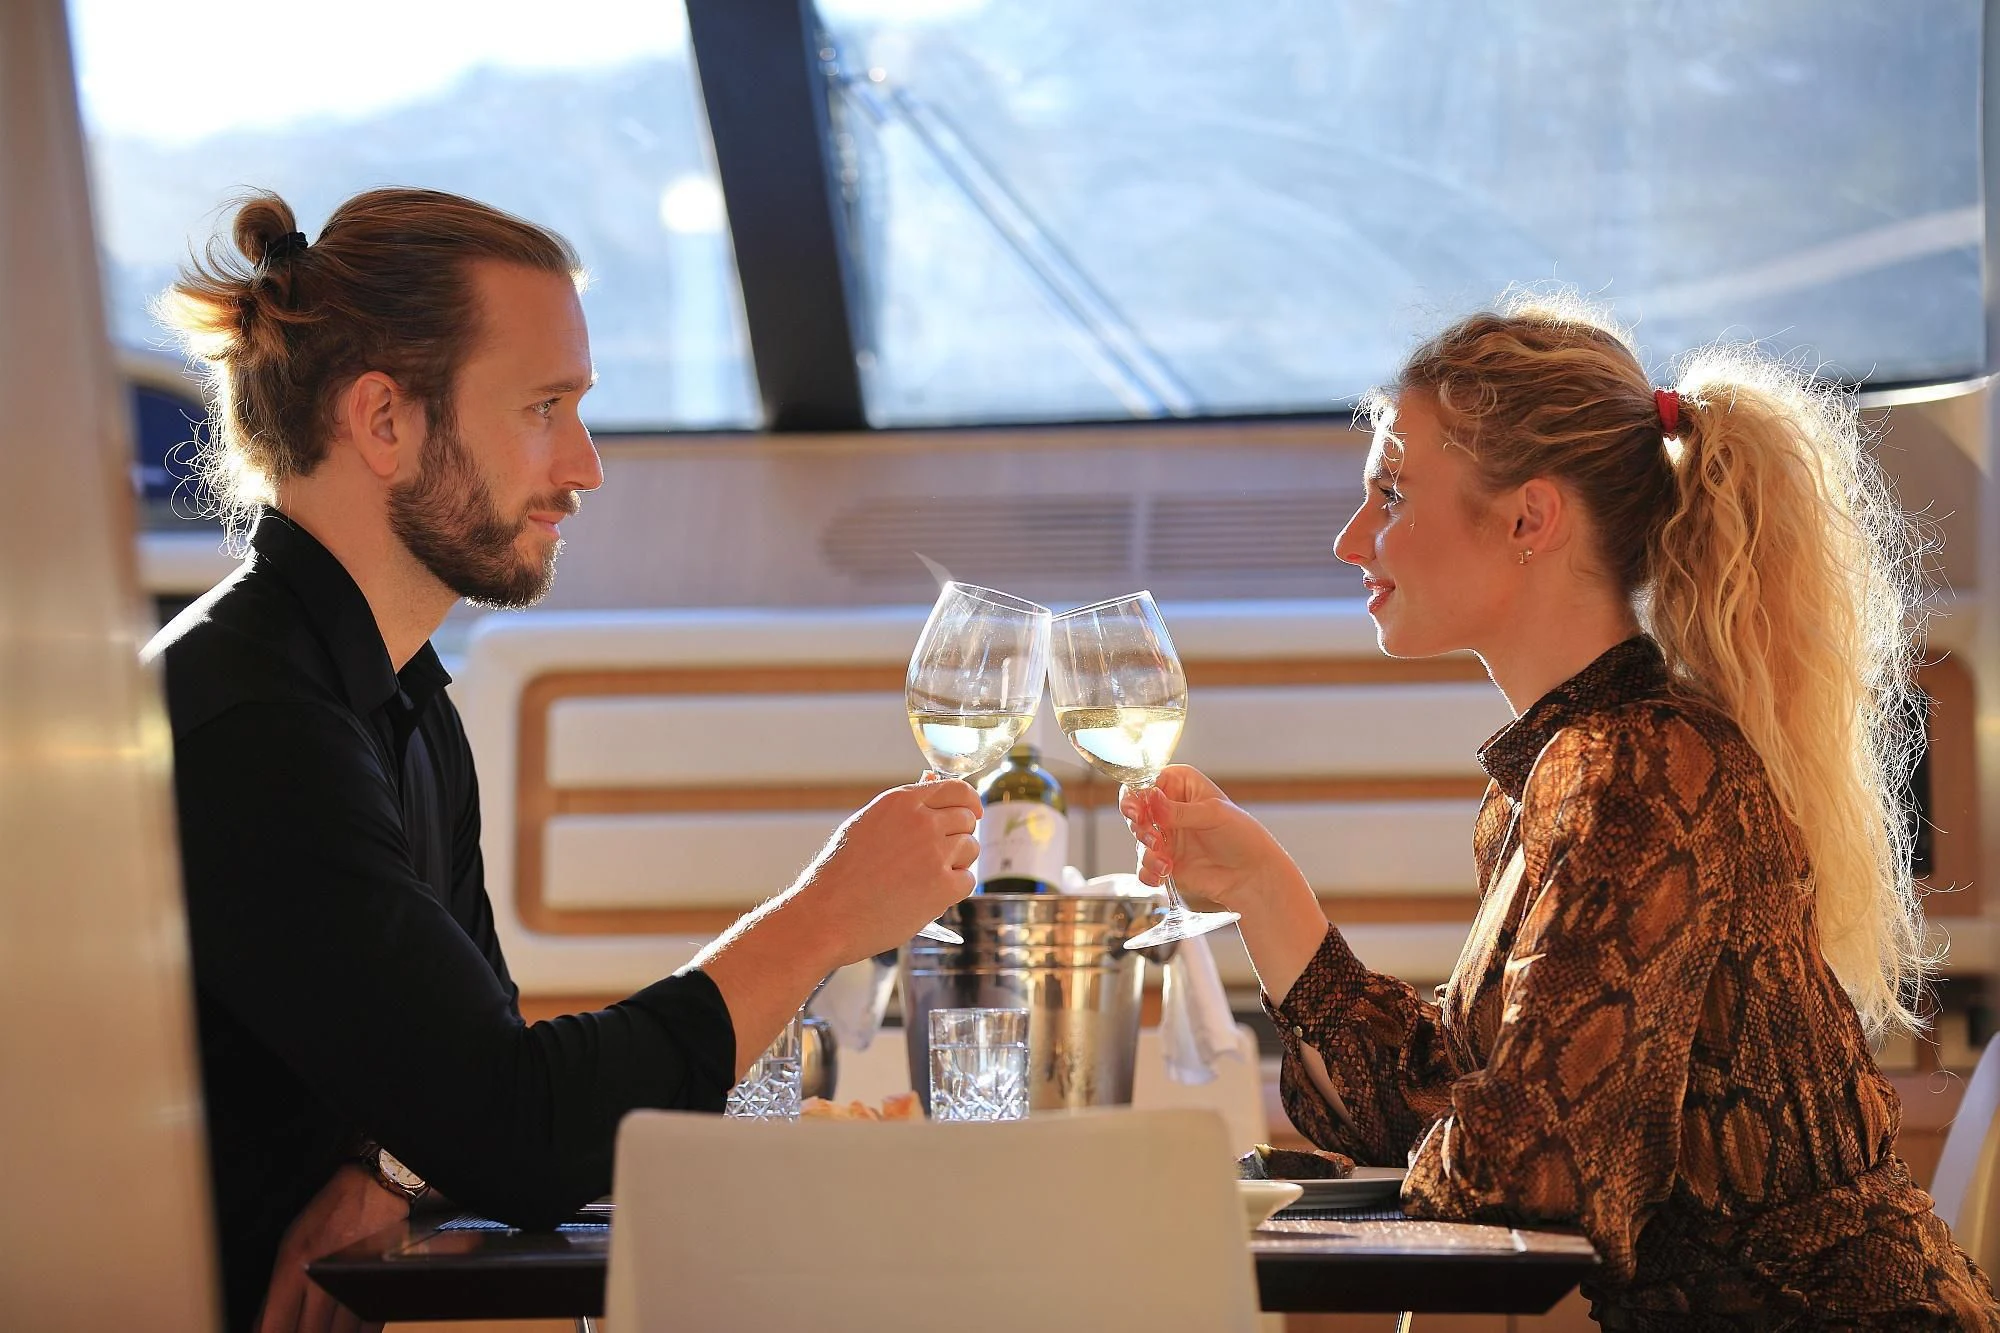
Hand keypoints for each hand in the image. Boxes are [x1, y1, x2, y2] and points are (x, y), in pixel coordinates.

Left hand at [255, 1163, 406, 1332]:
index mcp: (294, 1268)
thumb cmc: (329, 1214)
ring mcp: (354, 1285)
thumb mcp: (290, 1246)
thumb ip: (276, 1291)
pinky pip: (367, 1327)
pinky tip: (345, 1329)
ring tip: (322, 1328)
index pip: (276, 1326)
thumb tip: (265, 1328)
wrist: (375, 1190)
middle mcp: (324, 1279)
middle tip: (299, 1328)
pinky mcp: (379, 1286)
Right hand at [792, 774, 979, 961]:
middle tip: (937, 857)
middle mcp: (922, 821)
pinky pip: (968, 880)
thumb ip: (905, 806)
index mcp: (901, 801)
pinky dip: (953, 890)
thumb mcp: (867, 824)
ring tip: (925, 879)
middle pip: (967, 819)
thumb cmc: (840, 873)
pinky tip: (927, 896)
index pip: (956, 789)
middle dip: (959, 836)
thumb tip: (934, 782)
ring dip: (957, 863)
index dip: (969, 802)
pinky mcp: (943, 886)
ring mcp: (935, 853)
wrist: (827, 915)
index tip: (973, 813)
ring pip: (971, 848)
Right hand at [1121, 765, 1299, 914]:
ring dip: (1148, 853)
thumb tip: (1151, 798)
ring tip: (1166, 864)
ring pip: (1138, 841)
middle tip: (1155, 840)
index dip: (1136, 798)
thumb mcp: (1213, 815)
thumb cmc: (1242, 835)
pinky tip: (1162, 875)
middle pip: (1135, 812)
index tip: (1137, 813)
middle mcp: (1167, 807)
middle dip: (1141, 829)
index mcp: (1179, 784)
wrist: (1252, 875)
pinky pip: (1144, 865)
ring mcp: (1164, 835)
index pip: (1144, 783)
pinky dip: (1148, 872)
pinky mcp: (1163, 860)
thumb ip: (1179, 810)